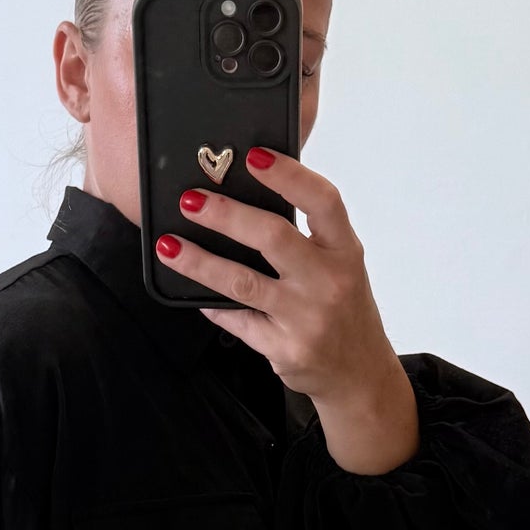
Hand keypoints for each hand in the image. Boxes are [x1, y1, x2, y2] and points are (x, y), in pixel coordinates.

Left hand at [155, 149, 419, 474]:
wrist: (359, 374)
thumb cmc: (344, 307)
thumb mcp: (341, 264)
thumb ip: (308, 233)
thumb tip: (247, 191)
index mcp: (345, 251)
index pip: (322, 201)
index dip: (288, 175)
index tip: (253, 156)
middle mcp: (329, 282)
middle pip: (274, 237)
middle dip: (226, 215)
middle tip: (191, 200)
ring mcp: (306, 319)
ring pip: (243, 282)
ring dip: (200, 262)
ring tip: (170, 246)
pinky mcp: (284, 349)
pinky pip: (236, 320)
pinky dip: (211, 304)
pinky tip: (190, 291)